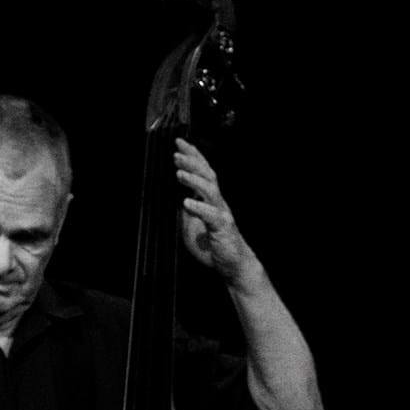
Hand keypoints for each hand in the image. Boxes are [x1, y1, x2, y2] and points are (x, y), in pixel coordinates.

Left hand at [175, 138, 260, 288]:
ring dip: (194, 180)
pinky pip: (211, 215)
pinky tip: (187, 202)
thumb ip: (185, 211)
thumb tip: (175, 198)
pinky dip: (199, 207)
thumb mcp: (191, 226)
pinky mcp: (223, 228)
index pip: (203, 173)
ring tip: (179, 173)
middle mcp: (218, 203)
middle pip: (207, 176)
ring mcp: (222, 214)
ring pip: (210, 191)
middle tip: (177, 154)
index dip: (193, 156)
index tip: (180, 143)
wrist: (234, 266)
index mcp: (211, 200)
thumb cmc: (213, 246)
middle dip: (193, 162)